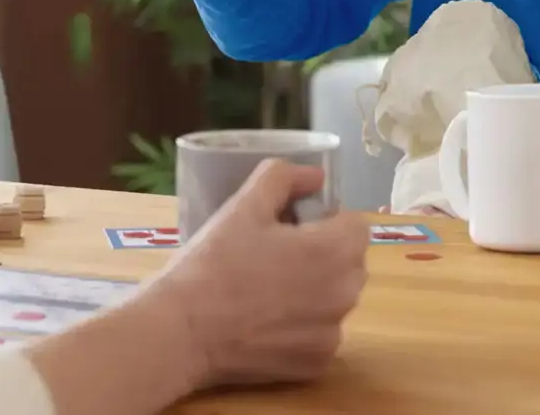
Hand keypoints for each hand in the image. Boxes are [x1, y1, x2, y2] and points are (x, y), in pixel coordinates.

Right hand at [145, 160, 369, 388]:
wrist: (183, 331)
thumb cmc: (215, 262)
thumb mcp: (243, 206)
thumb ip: (283, 178)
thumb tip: (315, 175)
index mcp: (334, 250)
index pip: (355, 225)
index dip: (325, 220)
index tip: (292, 227)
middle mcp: (345, 294)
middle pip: (349, 263)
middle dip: (324, 254)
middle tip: (276, 255)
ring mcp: (332, 334)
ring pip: (335, 299)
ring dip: (315, 290)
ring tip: (268, 290)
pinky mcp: (316, 364)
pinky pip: (320, 334)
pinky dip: (302, 327)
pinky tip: (266, 323)